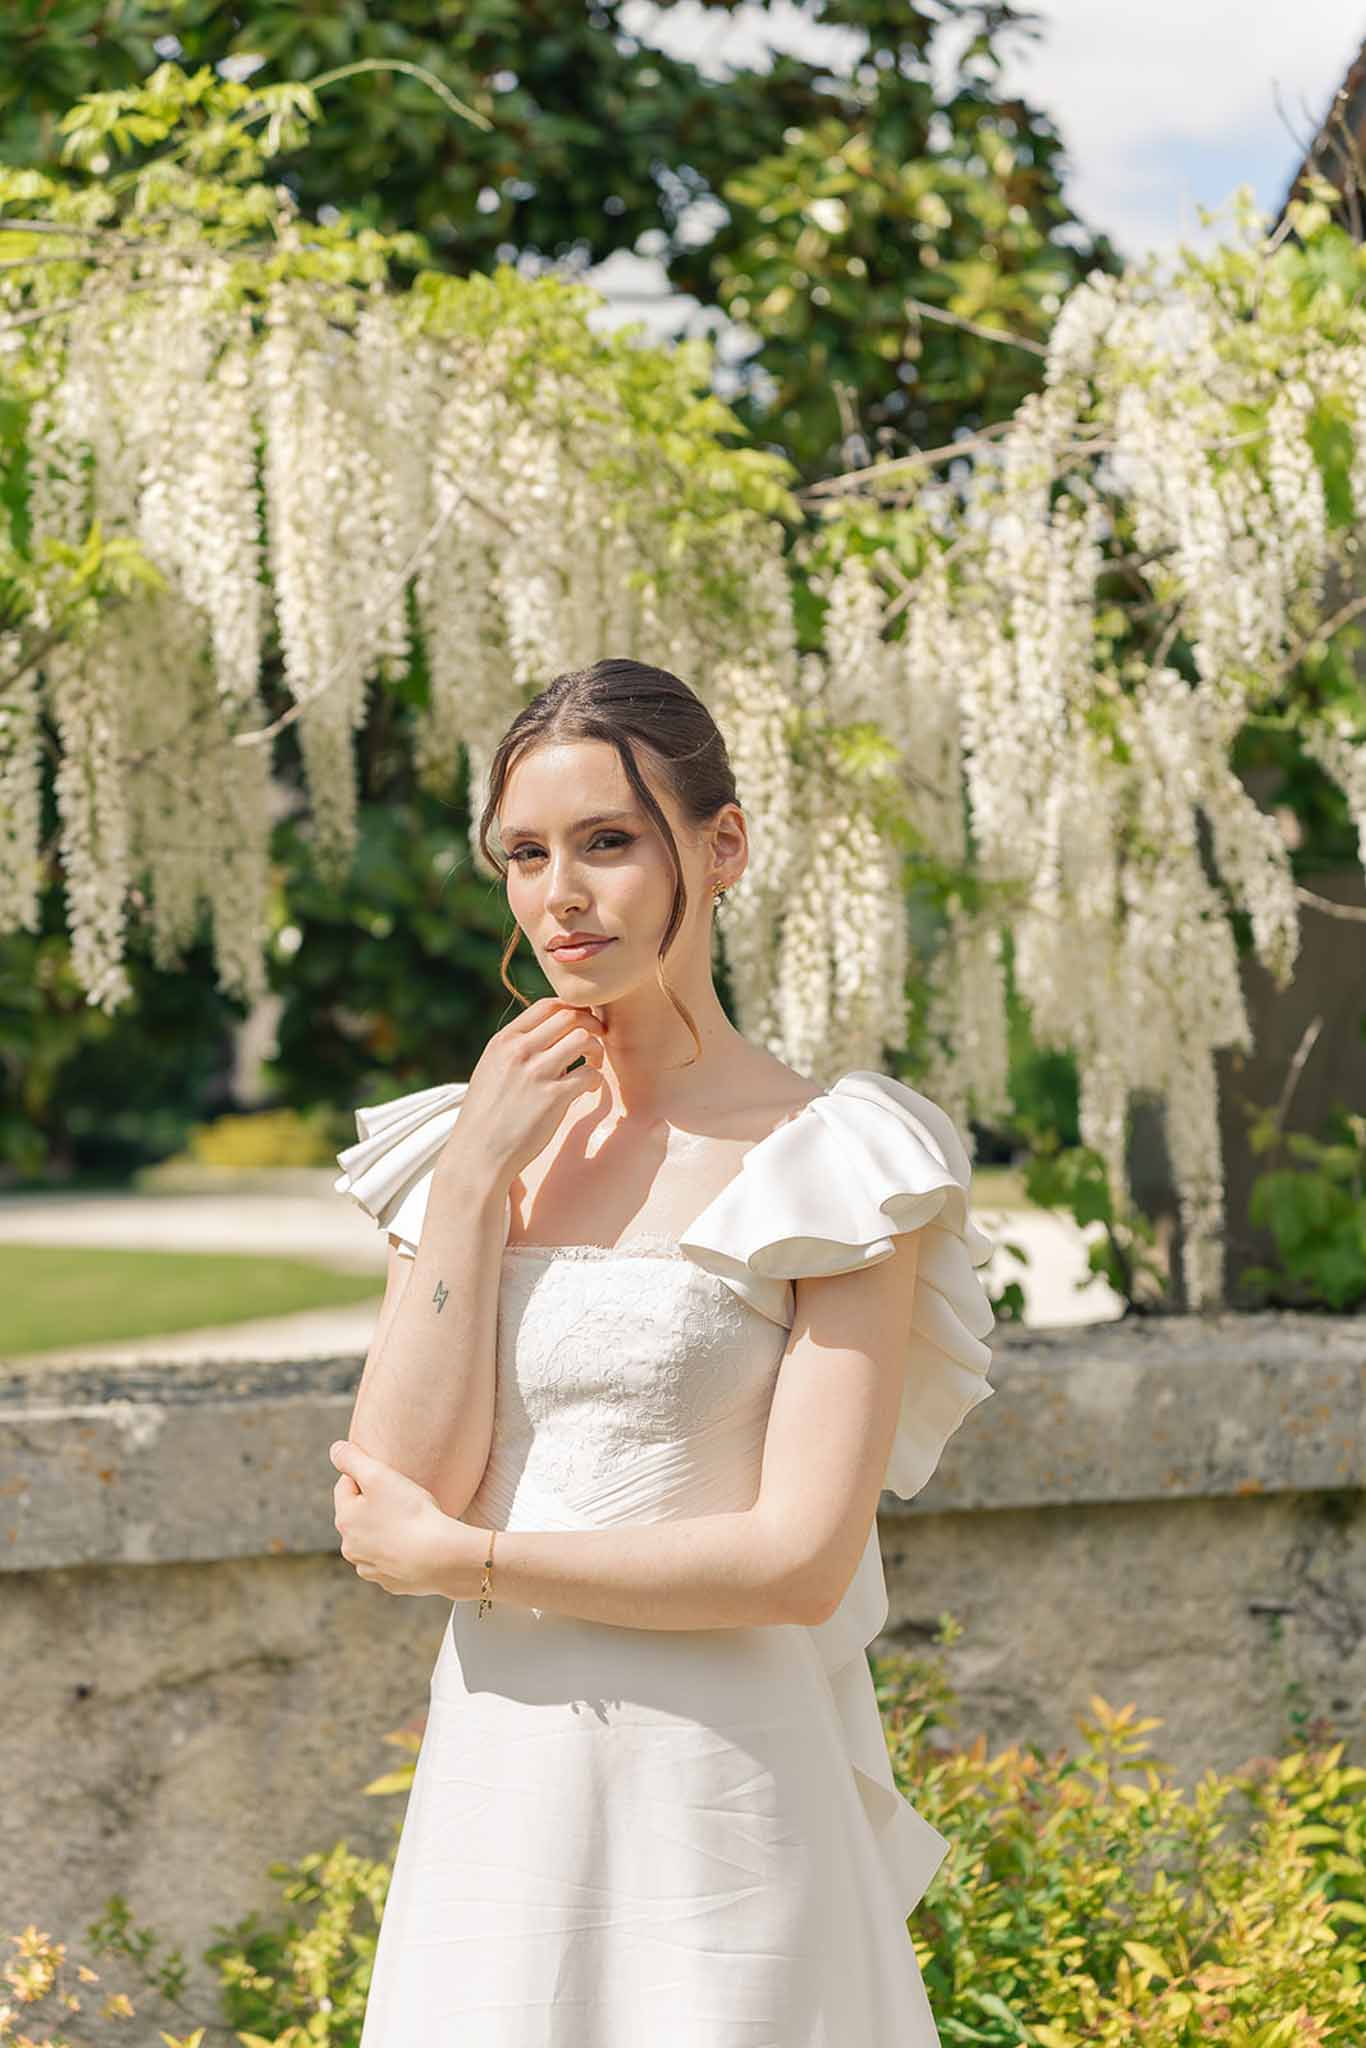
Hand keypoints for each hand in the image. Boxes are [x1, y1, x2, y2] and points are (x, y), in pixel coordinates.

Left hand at [329, 1440, 481, 1598]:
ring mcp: (371, 1568)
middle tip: (402, 1497)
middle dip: (375, 1503)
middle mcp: (350, 1548)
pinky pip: (391, 1560)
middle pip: (358, 1514)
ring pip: (372, 1539)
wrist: (441, 1558)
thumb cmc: (410, 1513)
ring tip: (411, 1521)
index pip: (345, 1485)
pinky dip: (399, 1552)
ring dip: (385, 1529)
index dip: (367, 1475)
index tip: (389, 1476)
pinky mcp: (391, 1582)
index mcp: (344, 1520)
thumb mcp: (378, 1475)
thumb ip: (351, 1458)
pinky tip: (417, 1545)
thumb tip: (335, 1449)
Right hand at [448, 996, 608, 1187]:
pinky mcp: (553, 1098)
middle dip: (591, 1025)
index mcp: (504, 1041)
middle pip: (570, 1016)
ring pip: (583, 1038)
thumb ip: (514, 1049)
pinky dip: (595, 1079)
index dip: (572, 1010)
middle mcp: (520, 1051)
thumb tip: (544, 1034)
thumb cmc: (486, 1116)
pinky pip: (589, 1074)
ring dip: (596, 1050)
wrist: (478, 1154)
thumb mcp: (490, 1070)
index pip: (547, 1005)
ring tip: (592, 1065)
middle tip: (596, 1042)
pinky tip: (587, 1090)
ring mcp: (537, 1073)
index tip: (580, 1025)